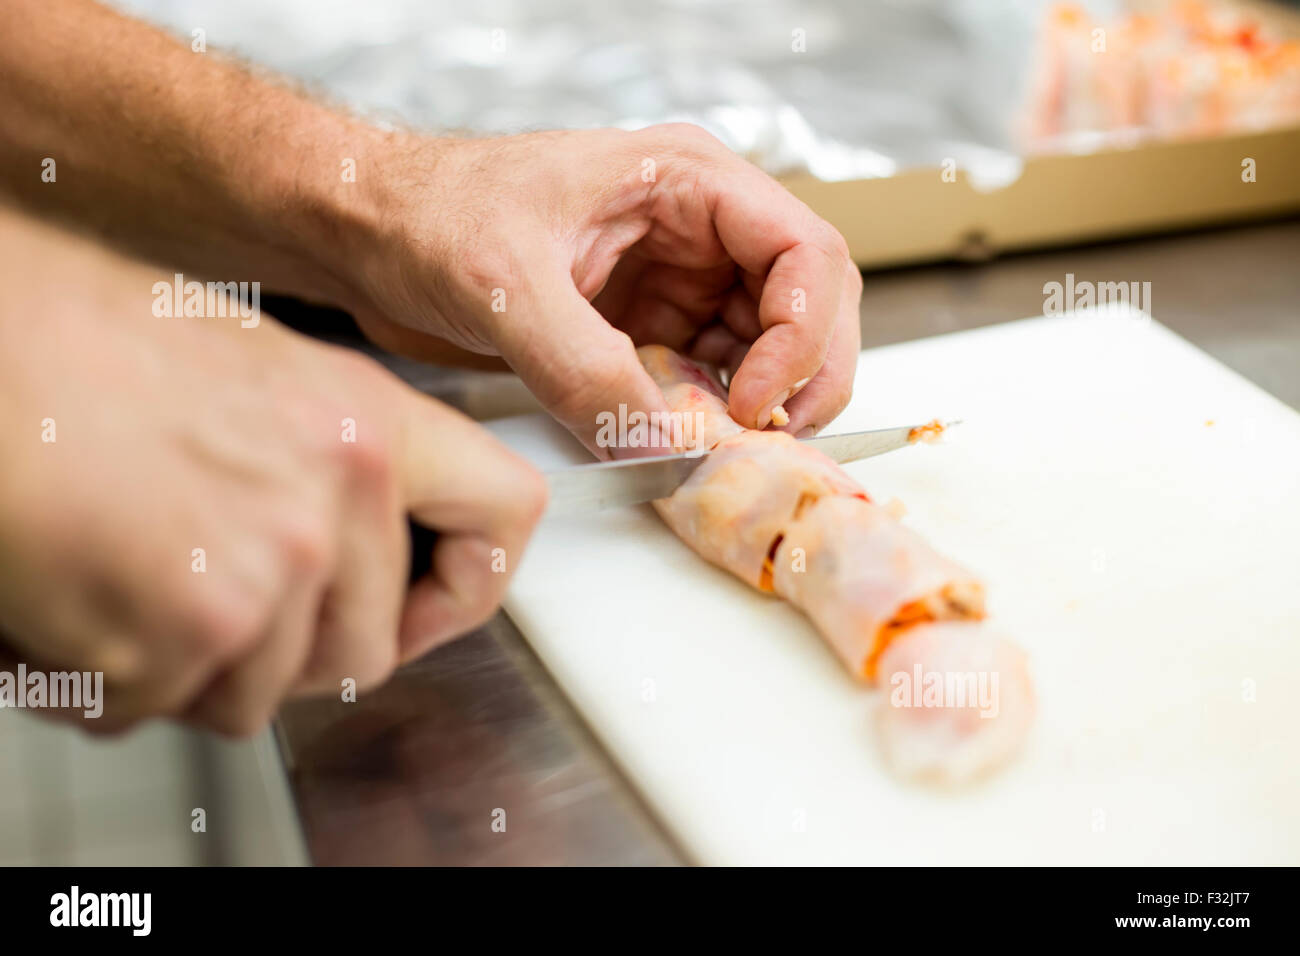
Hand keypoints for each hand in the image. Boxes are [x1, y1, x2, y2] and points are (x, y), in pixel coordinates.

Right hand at [0, 210, 545, 734]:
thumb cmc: (82, 345)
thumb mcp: (258, 372)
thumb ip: (336, 460)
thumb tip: (373, 538)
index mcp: (366, 422)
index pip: (506, 513)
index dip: (473, 579)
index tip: (433, 598)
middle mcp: (336, 496)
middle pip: (365, 651)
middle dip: (291, 649)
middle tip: (220, 593)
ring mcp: (269, 570)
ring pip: (263, 693)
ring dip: (197, 665)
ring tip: (137, 572)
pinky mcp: (189, 631)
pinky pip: (170, 707)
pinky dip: (120, 679)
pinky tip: (87, 598)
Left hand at [336, 124, 861, 451]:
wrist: (364, 236)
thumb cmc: (427, 214)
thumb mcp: (507, 284)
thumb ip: (585, 368)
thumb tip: (661, 445)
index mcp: (687, 181)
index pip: (804, 252)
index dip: (803, 334)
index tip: (753, 401)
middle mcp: (695, 228)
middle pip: (806, 304)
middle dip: (801, 376)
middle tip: (764, 439)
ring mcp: (673, 280)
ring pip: (763, 349)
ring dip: (755, 404)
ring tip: (716, 447)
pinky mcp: (641, 326)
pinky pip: (703, 378)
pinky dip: (703, 417)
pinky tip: (673, 439)